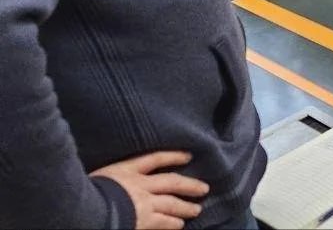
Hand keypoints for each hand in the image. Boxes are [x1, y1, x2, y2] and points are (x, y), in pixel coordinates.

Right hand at [90, 151, 208, 229]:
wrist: (81, 209)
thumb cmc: (81, 191)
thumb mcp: (96, 177)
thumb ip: (112, 177)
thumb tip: (116, 180)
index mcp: (125, 170)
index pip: (155, 158)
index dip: (173, 156)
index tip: (188, 156)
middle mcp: (140, 185)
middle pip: (172, 182)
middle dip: (189, 185)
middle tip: (204, 188)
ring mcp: (144, 203)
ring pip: (172, 204)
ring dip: (185, 207)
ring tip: (196, 209)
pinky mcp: (145, 221)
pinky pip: (164, 222)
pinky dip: (173, 224)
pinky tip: (179, 225)